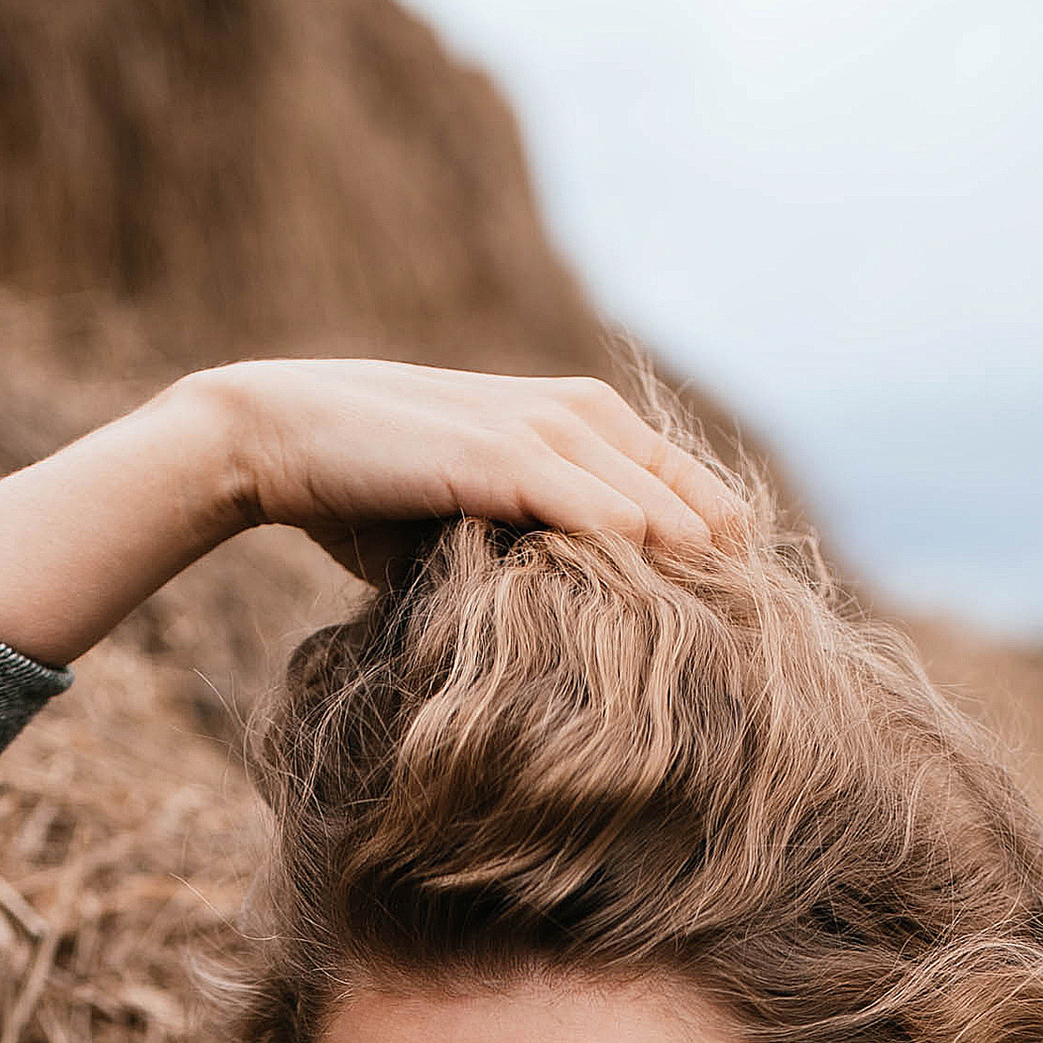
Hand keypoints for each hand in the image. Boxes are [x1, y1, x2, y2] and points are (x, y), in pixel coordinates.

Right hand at [0, 361, 744, 668]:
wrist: (273, 440)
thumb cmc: (362, 494)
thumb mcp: (465, 525)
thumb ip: (527, 551)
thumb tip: (567, 631)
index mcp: (571, 422)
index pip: (675, 482)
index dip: (713, 546)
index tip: (748, 614)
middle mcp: (568, 412)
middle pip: (684, 485)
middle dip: (725, 553)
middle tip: (770, 625)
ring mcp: (534, 427)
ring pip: (647, 490)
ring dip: (695, 550)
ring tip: (741, 613)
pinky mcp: (495, 452)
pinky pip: (586, 499)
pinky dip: (633, 535)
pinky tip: (672, 577)